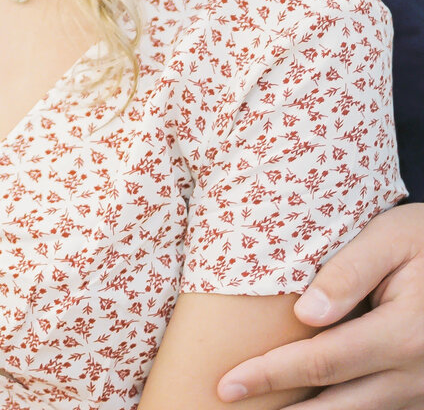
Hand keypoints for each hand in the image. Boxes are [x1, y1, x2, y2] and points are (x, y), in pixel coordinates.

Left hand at [218, 204, 423, 408]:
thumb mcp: (391, 238)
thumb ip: (348, 273)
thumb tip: (305, 314)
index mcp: (403, 334)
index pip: (321, 363)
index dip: (270, 375)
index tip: (228, 383)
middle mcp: (415, 374)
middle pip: (337, 406)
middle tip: (229, 409)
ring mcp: (422, 391)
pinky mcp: (421, 394)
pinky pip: (377, 409)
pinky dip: (341, 408)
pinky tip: (307, 403)